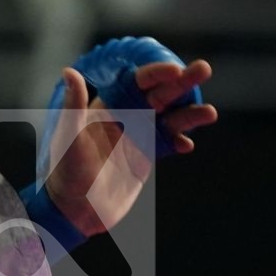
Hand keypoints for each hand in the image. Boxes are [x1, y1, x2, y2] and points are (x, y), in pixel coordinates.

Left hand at [45, 58, 216, 236]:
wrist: (73, 208)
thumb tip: (69, 71)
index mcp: (106, 106)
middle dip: (181, 83)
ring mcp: (137, 138)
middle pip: (158, 95)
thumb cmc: (65, 168)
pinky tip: (187, 144)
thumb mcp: (69, 135)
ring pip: (168, 119)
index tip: (175, 69)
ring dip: (189, 114)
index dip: (155, 74)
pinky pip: (167, 144)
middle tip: (205, 68)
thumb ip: (74, 104)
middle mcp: (124, 117)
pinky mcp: (145, 158)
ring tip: (210, 112)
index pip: (135, 83)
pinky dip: (179, 142)